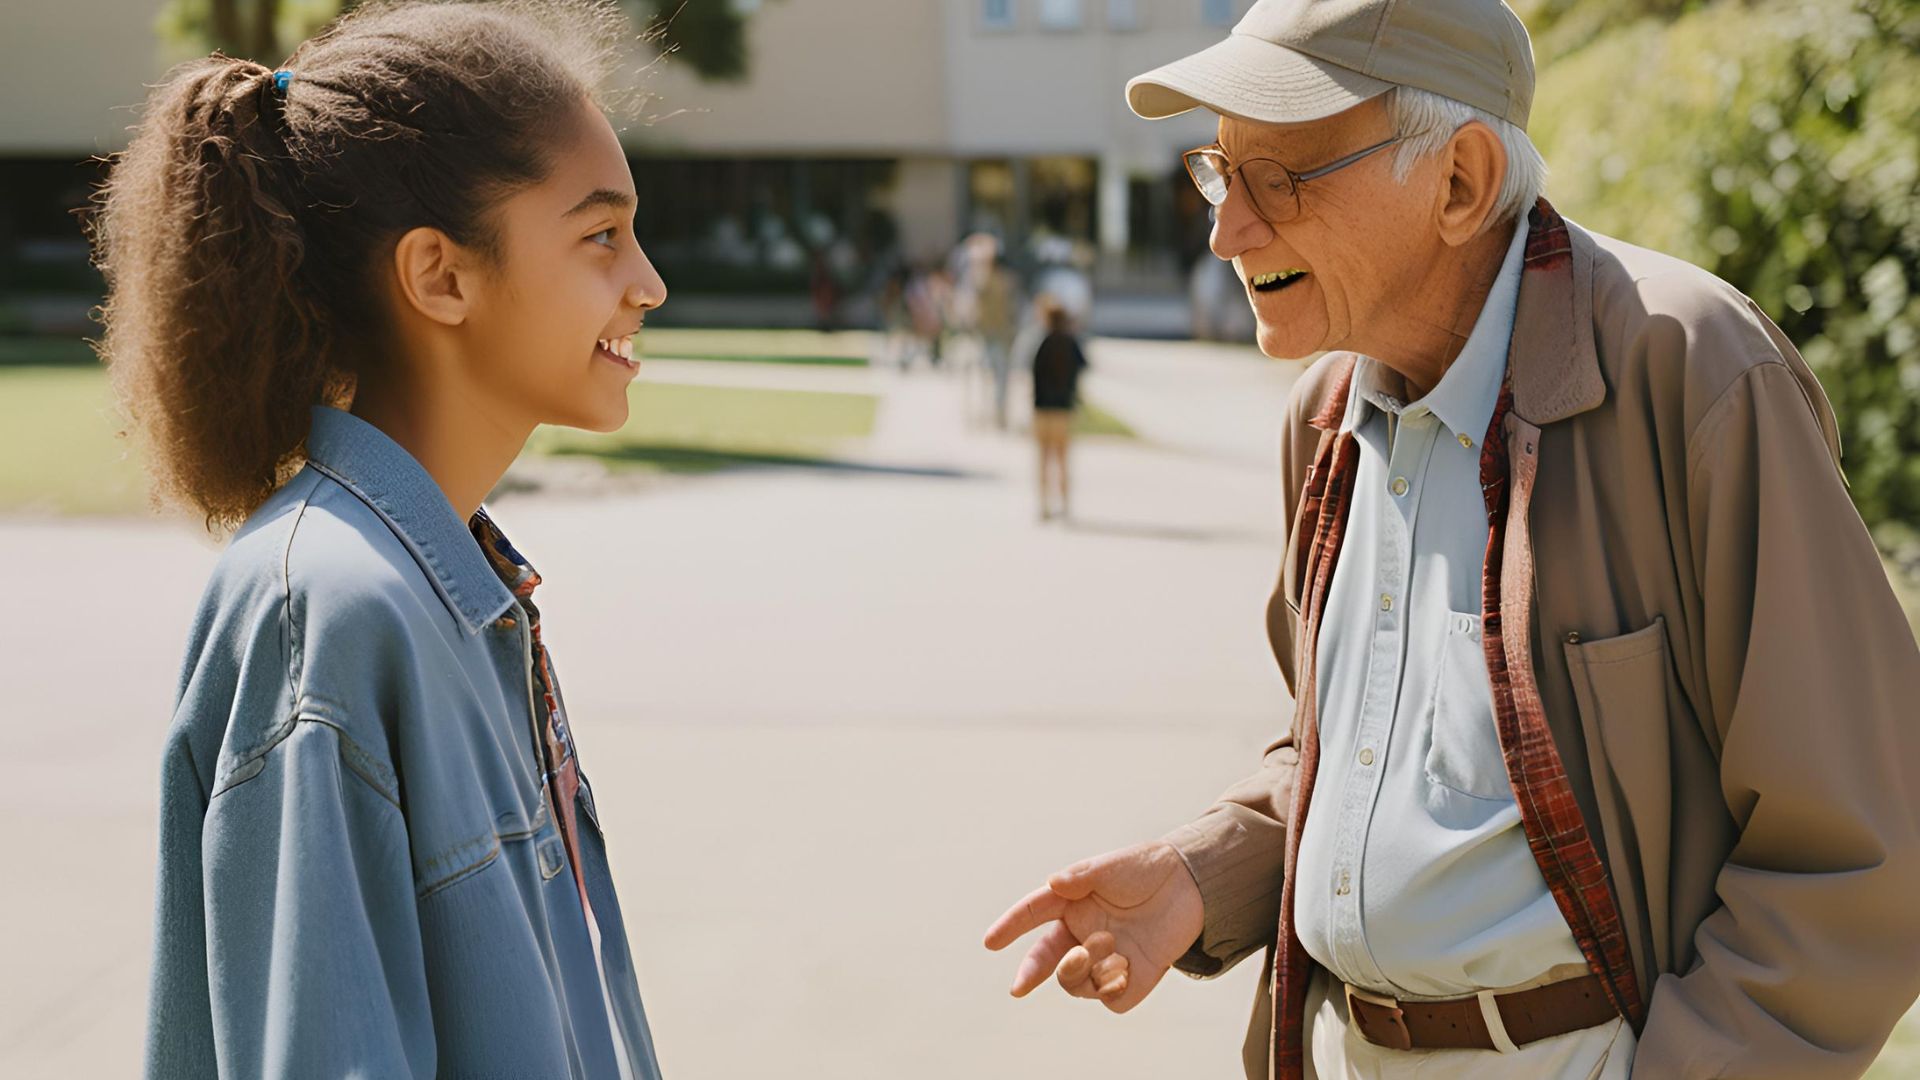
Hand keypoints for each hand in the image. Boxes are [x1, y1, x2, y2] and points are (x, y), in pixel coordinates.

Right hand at [981, 841, 1204, 1012]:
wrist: (1192, 885)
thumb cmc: (1146, 869)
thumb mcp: (1113, 865)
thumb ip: (1083, 876)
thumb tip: (1053, 883)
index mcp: (1071, 903)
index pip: (1033, 914)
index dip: (1010, 927)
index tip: (990, 942)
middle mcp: (1082, 933)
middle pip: (1046, 960)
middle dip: (1030, 973)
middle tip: (1020, 986)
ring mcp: (1104, 959)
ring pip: (1074, 982)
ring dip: (1082, 970)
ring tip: (1109, 945)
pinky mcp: (1129, 980)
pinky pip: (1109, 998)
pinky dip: (1110, 988)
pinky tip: (1125, 969)